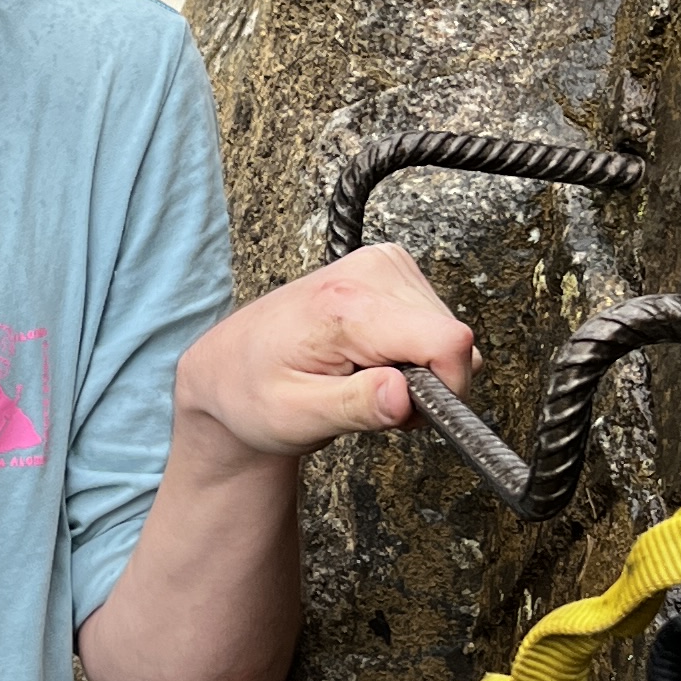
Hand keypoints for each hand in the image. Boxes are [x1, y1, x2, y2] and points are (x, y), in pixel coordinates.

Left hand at [172, 244, 477, 461]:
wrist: (229, 368)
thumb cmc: (254, 393)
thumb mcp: (297, 417)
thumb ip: (355, 406)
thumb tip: (406, 396)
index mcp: (345, 306)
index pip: (448, 341)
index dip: (446, 387)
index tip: (409, 411)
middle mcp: (368, 271)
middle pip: (451, 339)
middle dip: (425, 383)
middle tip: (371, 397)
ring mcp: (380, 263)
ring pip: (447, 332)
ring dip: (416, 369)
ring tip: (362, 379)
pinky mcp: (388, 267)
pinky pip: (434, 321)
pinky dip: (411, 350)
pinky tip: (369, 359)